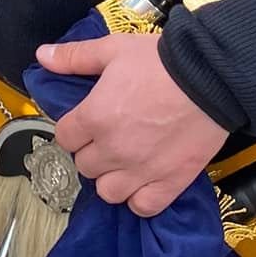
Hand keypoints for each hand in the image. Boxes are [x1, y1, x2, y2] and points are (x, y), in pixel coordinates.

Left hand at [42, 33, 228, 217]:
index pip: (65, 137)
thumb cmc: (162, 61)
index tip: (87, 121)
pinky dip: (140, 199)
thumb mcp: (113, 49)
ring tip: (124, 161)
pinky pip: (142, 207)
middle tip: (108, 137)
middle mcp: (112, 149)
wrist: (212, 76)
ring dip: (111, 178)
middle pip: (84, 165)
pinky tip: (144, 181)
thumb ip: (74, 57)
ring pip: (108, 191)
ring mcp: (141, 170)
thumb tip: (43, 56)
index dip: (74, 128)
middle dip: (92, 151)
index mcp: (94, 117)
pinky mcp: (170, 182)